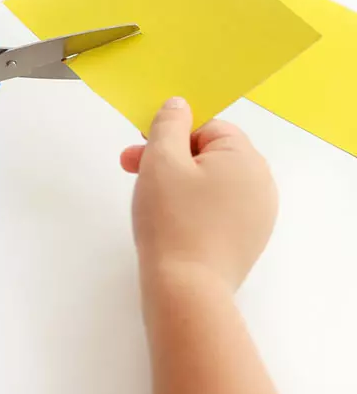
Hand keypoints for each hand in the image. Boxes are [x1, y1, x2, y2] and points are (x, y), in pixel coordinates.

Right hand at [120, 97, 277, 290]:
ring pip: (210, 184)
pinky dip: (191, 209)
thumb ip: (168, 124)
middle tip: (131, 170)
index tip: (140, 151)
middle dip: (168, 159)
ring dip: (177, 183)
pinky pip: (216, 211)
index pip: (207, 128)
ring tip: (148, 201)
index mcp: (246, 158)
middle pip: (208, 155)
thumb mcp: (162, 161)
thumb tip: (179, 104)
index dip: (170, 135)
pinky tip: (169, 224)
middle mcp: (261, 184)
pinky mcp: (246, 242)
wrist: (185, 289)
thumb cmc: (171, 218)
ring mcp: (257, 216)